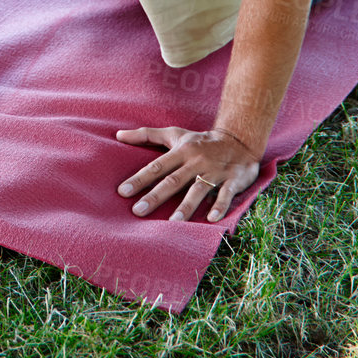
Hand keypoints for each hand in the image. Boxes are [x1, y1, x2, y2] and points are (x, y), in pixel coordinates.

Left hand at [115, 125, 261, 222]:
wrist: (239, 139)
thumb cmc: (200, 140)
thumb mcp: (174, 134)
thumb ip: (146, 135)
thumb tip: (118, 135)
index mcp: (181, 152)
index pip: (157, 166)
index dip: (139, 179)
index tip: (122, 192)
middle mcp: (196, 162)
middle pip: (173, 180)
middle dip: (155, 196)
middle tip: (138, 211)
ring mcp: (215, 172)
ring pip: (198, 190)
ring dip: (186, 206)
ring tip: (173, 223)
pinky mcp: (233, 180)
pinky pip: (226, 194)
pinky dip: (220, 206)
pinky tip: (211, 219)